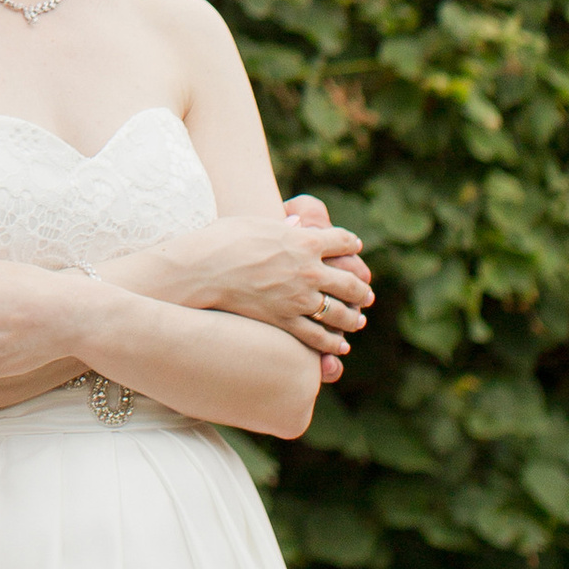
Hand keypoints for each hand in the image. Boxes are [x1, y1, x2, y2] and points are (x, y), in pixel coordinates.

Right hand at [133, 207, 370, 375]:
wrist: (202, 271)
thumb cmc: (222, 240)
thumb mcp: (255, 224)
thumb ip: (282, 228)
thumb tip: (297, 225)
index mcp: (304, 241)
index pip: (343, 241)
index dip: (351, 244)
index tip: (355, 247)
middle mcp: (309, 271)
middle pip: (350, 281)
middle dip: (361, 288)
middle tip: (366, 294)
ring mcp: (299, 299)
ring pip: (341, 313)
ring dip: (353, 317)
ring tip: (358, 320)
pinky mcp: (286, 322)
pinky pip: (319, 337)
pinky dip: (333, 342)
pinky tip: (339, 344)